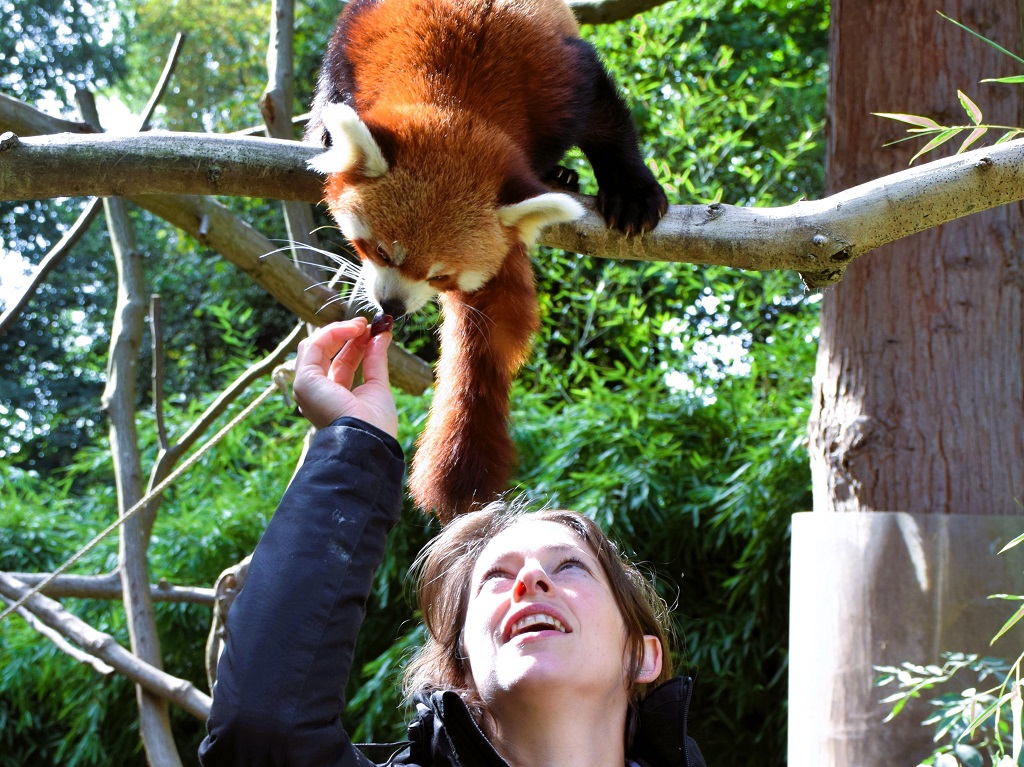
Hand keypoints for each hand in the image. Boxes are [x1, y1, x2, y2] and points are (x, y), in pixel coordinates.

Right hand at [292, 318, 398, 437]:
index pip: (341, 362)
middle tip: (365, 324)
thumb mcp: (378, 386)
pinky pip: (312, 346)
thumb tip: (382, 335)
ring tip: (360, 325)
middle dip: (345, 334)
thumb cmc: (376, 424)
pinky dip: (332, 333)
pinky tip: (352, 330)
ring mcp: (307, 387)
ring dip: (338, 330)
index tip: (372, 331)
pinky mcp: (304, 381)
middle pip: (325, 352)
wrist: (369, 441)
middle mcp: (317, 392)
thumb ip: (376, 360)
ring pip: (314, 346)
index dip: (355, 344)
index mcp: (334, 397)